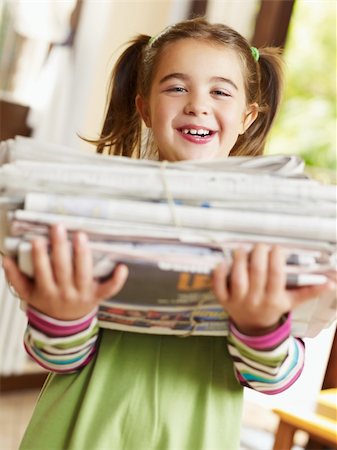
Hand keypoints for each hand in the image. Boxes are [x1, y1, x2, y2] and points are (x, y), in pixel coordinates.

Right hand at [2, 224, 128, 320]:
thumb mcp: (28, 294)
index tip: (37, 240)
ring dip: (82, 254)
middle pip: (63, 269)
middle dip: (60, 247)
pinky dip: (116, 280)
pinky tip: (122, 267)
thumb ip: (16, 277)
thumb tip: (5, 259)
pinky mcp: (98, 296)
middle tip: (58, 227)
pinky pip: (109, 290)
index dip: (39, 256)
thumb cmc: (46, 302)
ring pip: (83, 273)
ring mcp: (83, 294)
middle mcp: (65, 293)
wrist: (64, 326)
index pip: (42, 272)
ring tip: (80, 236)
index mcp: (47, 291)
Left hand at [212, 244, 334, 335]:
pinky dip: (218, 275)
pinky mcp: (224, 301)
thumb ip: (310, 291)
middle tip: (260, 246)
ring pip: (237, 278)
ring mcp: (238, 301)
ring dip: (239, 261)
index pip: (276, 276)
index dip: (276, 259)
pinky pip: (218, 288)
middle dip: (258, 255)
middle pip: (256, 273)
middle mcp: (256, 300)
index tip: (277, 248)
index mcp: (274, 299)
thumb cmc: (274, 307)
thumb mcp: (292, 301)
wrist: (254, 327)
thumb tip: (331, 283)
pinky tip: (222, 263)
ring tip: (242, 250)